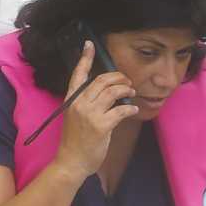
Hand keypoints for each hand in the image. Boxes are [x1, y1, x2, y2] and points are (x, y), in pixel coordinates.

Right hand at [57, 40, 138, 179]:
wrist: (71, 161)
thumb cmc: (75, 140)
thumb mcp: (75, 117)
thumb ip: (86, 103)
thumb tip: (106, 92)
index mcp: (71, 99)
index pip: (78, 74)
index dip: (84, 58)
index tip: (89, 44)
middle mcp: (79, 103)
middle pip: (101, 80)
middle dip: (118, 77)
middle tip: (127, 81)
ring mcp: (89, 114)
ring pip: (112, 92)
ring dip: (125, 89)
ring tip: (131, 92)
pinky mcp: (101, 126)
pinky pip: (120, 110)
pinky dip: (130, 108)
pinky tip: (134, 110)